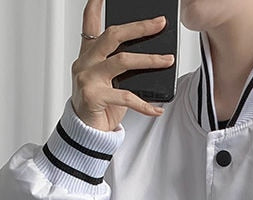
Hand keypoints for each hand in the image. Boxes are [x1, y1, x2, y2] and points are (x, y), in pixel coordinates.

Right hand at [73, 0, 174, 130]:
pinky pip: (125, 97)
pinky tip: (157, 109)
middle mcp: (85, 63)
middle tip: (159, 23)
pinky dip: (144, 105)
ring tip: (167, 61)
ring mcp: (87, 78)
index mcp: (88, 55)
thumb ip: (120, 67)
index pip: (90, 24)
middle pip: (113, 35)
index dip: (96, 6)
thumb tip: (148, 58)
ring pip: (122, 60)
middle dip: (139, 28)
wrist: (85, 133)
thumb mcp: (109, 82)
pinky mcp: (94, 96)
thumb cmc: (99, 107)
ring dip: (149, 60)